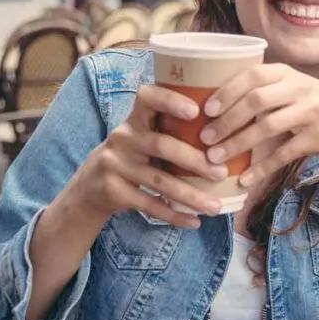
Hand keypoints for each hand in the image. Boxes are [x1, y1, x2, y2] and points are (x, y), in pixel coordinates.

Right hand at [63, 85, 229, 228]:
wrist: (90, 186)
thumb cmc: (133, 155)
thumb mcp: (143, 135)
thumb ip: (171, 129)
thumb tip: (228, 130)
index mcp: (135, 119)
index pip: (147, 98)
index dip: (170, 101)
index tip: (196, 110)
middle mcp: (123, 138)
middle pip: (162, 145)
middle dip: (195, 160)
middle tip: (221, 172)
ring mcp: (116, 165)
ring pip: (159, 181)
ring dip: (191, 195)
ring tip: (216, 206)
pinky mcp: (113, 191)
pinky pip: (148, 204)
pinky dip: (174, 215)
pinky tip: (194, 221)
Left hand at [197, 63, 318, 187]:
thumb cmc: (307, 103)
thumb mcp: (289, 86)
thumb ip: (260, 89)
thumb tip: (209, 103)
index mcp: (286, 73)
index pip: (254, 75)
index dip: (228, 91)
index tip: (207, 109)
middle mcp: (301, 89)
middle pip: (258, 101)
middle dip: (228, 120)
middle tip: (205, 138)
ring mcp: (312, 112)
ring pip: (269, 127)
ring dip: (239, 144)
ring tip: (216, 158)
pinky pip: (285, 153)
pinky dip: (263, 167)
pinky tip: (245, 178)